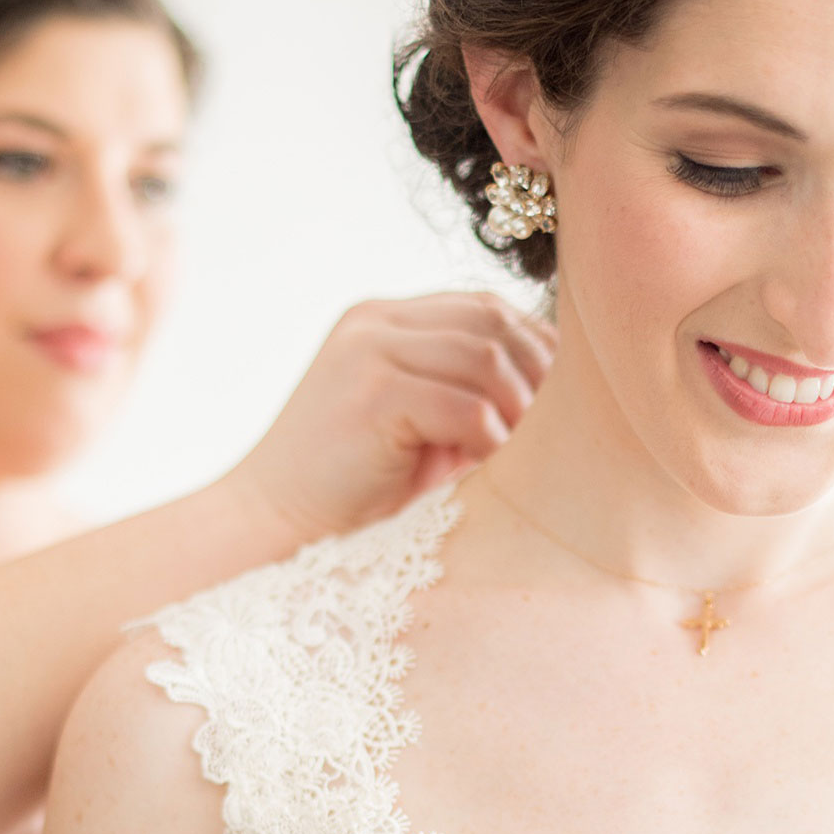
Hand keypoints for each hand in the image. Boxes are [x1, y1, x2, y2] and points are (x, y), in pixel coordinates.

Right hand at [226, 290, 553, 543]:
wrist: (270, 525)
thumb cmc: (354, 489)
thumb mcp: (420, 427)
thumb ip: (470, 395)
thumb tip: (563, 394)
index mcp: (387, 321)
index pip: (486, 308)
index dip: (535, 350)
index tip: (562, 403)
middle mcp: (376, 322)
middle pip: (493, 321)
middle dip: (538, 375)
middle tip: (559, 430)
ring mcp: (369, 352)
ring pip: (484, 358)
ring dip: (520, 410)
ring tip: (527, 454)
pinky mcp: (370, 394)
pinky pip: (464, 406)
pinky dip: (491, 441)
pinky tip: (491, 470)